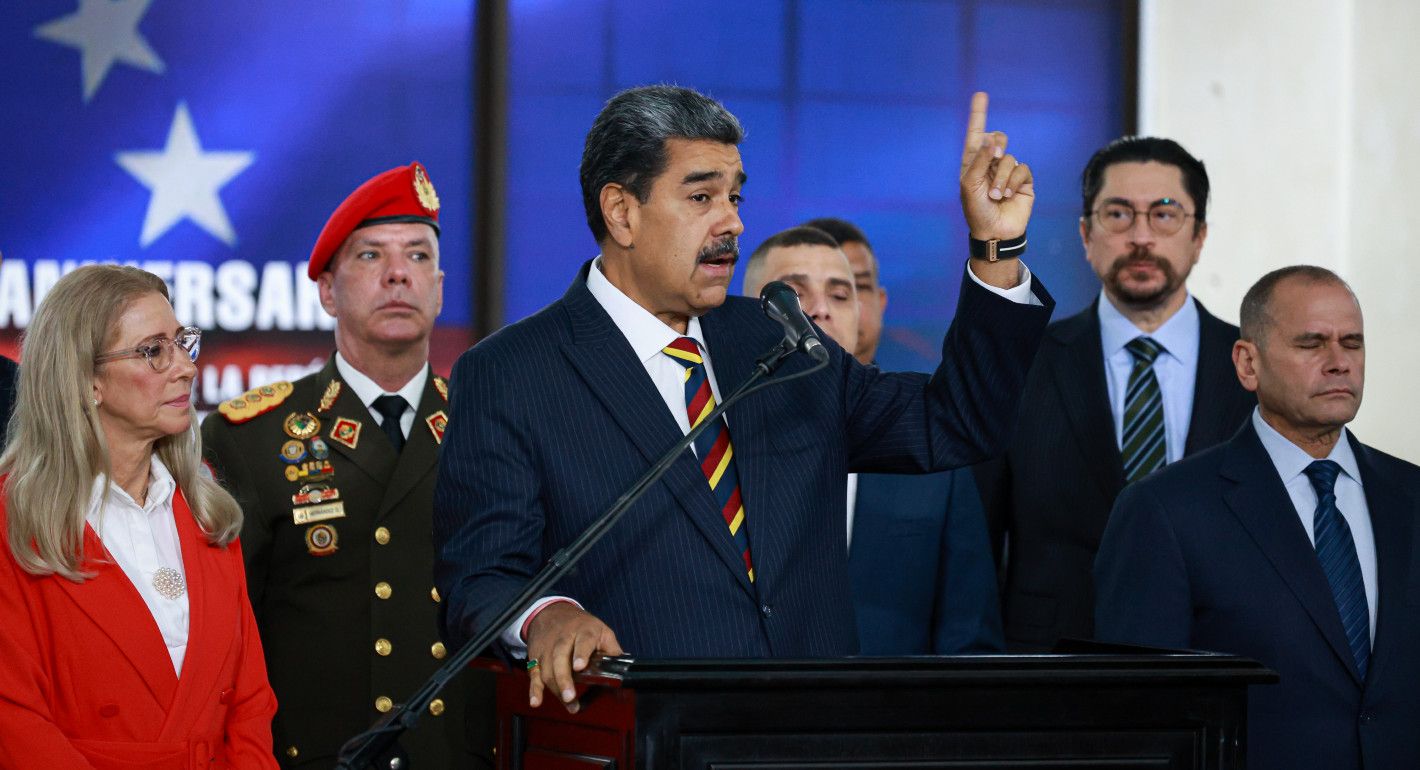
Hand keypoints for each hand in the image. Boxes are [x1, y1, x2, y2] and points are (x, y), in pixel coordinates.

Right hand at [524, 603, 623, 712]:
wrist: (552, 612)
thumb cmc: (581, 625)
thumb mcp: (602, 631)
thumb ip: (613, 651)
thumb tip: (625, 672)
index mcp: (583, 631)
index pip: (582, 642)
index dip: (580, 654)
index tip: (579, 666)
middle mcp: (563, 639)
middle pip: (560, 658)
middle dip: (564, 679)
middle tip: (570, 696)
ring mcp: (547, 649)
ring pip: (547, 669)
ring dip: (555, 689)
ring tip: (568, 703)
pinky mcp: (536, 657)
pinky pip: (533, 674)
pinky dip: (533, 689)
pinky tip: (536, 702)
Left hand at [959, 91, 1033, 241]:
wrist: (994, 232)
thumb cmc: (976, 210)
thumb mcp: (970, 184)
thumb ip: (980, 160)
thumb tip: (993, 139)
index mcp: (974, 162)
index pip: (977, 134)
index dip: (979, 114)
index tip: (981, 94)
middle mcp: (991, 164)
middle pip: (999, 138)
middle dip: (997, 145)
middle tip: (994, 158)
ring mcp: (1008, 172)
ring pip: (1010, 158)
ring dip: (1001, 178)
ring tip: (995, 195)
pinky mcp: (1023, 181)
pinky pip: (1022, 169)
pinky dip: (1013, 182)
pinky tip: (1007, 195)